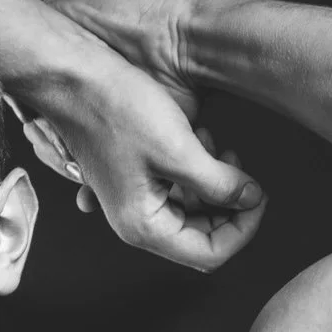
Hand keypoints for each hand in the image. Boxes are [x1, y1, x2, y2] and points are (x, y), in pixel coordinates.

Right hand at [16, 0, 264, 272]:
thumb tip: (251, 199)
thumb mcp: (179, 149)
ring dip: (213, 186)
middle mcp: (137, 223)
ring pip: (192, 212)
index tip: (258, 195)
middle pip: (202, 236)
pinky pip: (175, 192)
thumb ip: (220, 183)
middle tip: (241, 168)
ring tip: (217, 146)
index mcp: (144, 226)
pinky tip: (198, 141)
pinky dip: (194, 174)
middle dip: (230, 206)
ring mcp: (133, 202)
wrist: (73, 78)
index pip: (210, 253)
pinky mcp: (133, 180)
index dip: (243, 228)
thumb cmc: (117, 110)